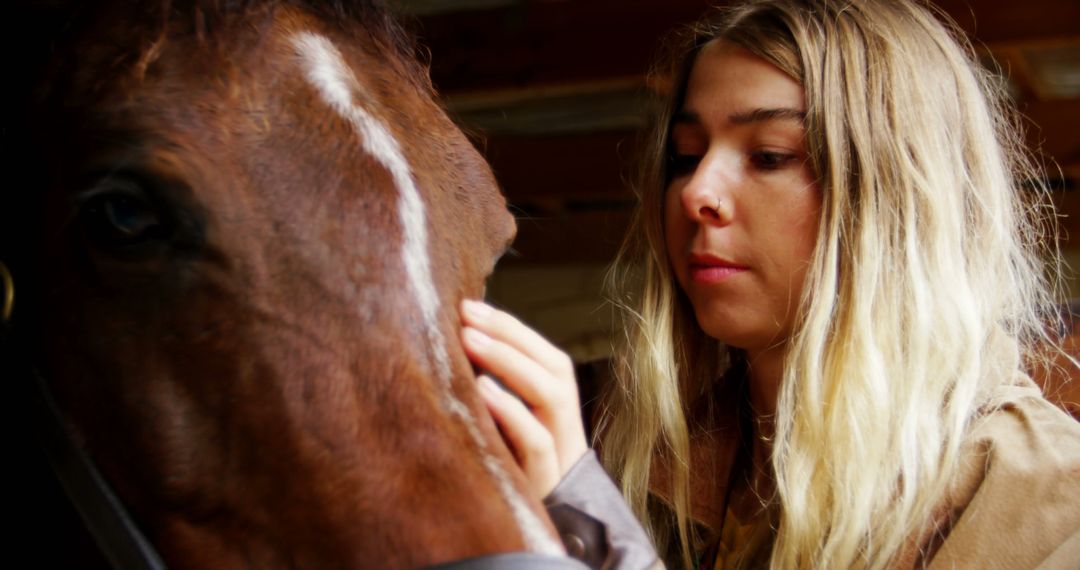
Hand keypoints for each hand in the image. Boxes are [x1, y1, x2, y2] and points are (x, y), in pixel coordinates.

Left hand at [460, 299, 588, 497]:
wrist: (530, 544)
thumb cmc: (509, 485)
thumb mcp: (503, 440)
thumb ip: (492, 403)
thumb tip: (453, 353)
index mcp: (557, 415)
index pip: (548, 358)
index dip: (514, 329)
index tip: (470, 306)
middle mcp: (564, 430)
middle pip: (555, 368)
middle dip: (511, 334)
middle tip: (465, 311)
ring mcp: (559, 455)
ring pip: (553, 395)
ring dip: (510, 361)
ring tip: (469, 339)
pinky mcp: (543, 483)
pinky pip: (536, 440)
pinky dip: (512, 410)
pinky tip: (482, 390)